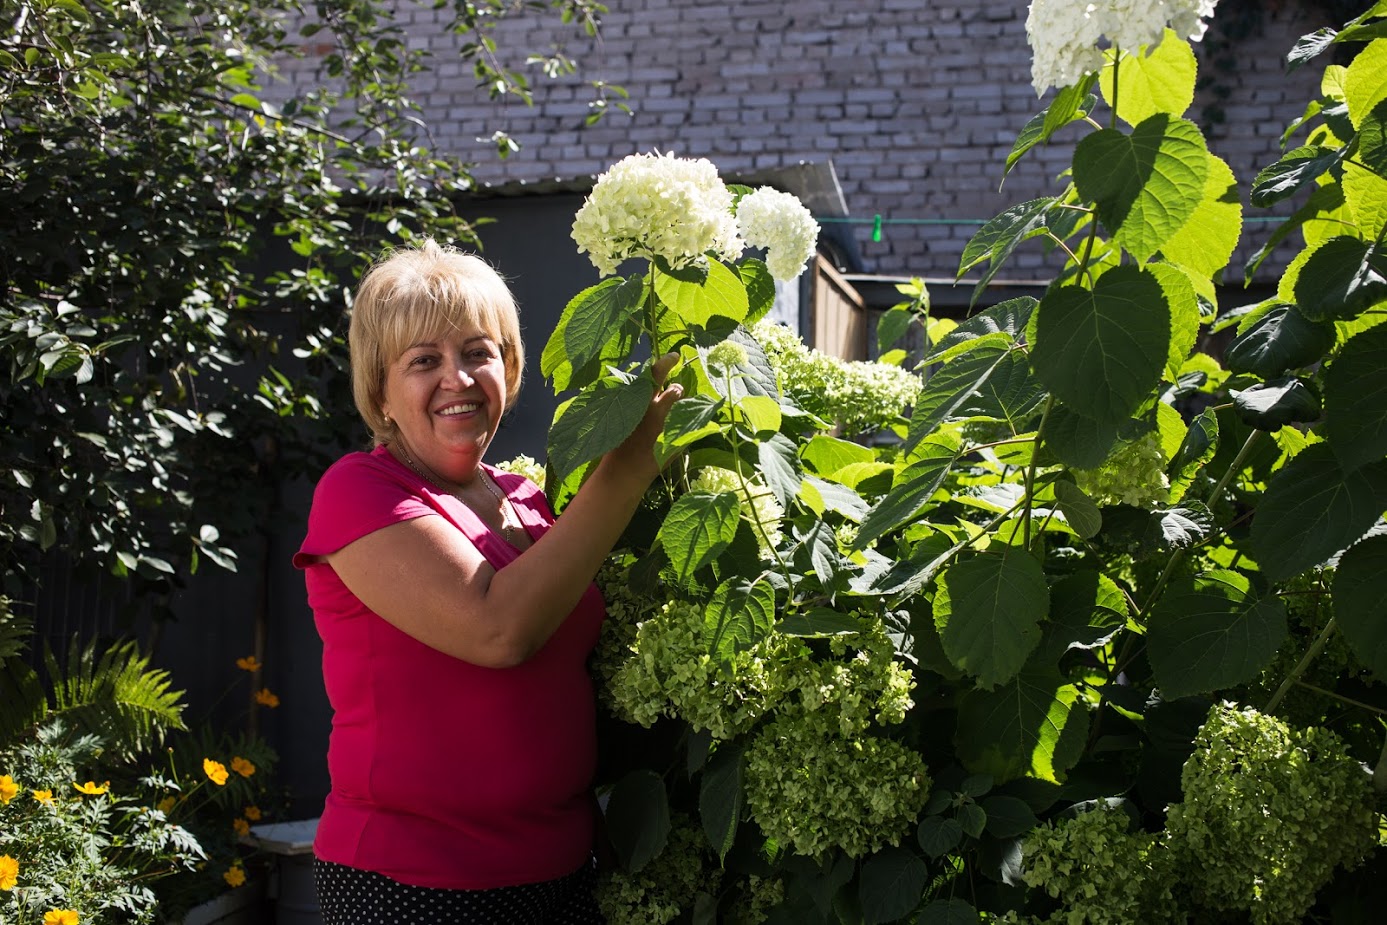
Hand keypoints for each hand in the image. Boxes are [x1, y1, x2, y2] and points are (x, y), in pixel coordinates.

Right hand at [603, 352, 682, 483]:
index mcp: (639, 401)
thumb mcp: (620, 418)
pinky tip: (673, 436)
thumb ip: (635, 402)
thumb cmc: (617, 444)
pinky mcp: (679, 440)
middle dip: (677, 390)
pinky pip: (690, 426)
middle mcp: (656, 409)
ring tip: (669, 421)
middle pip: (677, 389)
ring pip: (685, 406)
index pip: (655, 373)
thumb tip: (646, 390)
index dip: (666, 363)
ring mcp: (669, 425)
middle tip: (673, 395)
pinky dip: (685, 428)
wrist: (623, 473)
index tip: (675, 356)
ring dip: (680, 409)